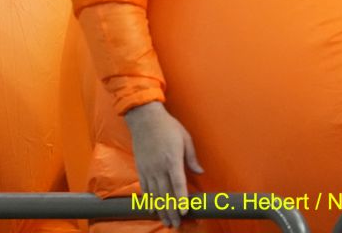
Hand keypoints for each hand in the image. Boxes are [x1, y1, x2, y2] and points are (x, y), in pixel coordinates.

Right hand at [123, 102, 202, 227]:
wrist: (144, 118)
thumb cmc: (168, 126)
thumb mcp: (185, 138)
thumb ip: (192, 157)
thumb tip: (200, 171)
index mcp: (172, 159)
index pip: (178, 184)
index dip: (181, 199)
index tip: (185, 211)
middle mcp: (159, 167)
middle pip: (165, 194)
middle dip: (171, 211)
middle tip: (176, 225)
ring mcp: (148, 169)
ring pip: (154, 194)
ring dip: (161, 210)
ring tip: (166, 222)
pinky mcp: (141, 168)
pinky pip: (144, 188)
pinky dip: (149, 201)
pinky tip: (153, 209)